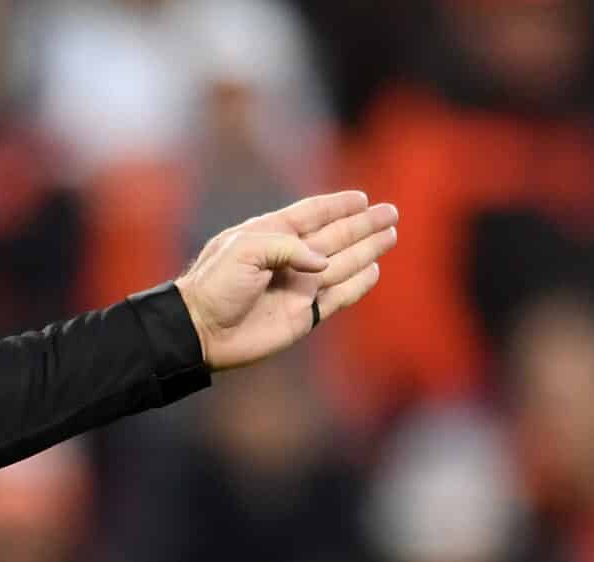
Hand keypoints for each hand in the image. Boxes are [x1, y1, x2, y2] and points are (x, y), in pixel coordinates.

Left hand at [174, 191, 398, 372]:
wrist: (202, 330)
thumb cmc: (216, 284)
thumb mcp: (245, 249)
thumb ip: (289, 247)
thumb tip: (323, 263)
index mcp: (272, 234)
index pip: (312, 214)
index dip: (338, 206)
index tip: (362, 198)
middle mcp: (290, 259)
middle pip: (336, 237)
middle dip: (363, 225)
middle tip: (391, 212)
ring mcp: (299, 287)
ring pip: (343, 263)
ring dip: (367, 249)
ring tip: (390, 235)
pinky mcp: (304, 315)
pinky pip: (339, 296)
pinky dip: (358, 284)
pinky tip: (373, 270)